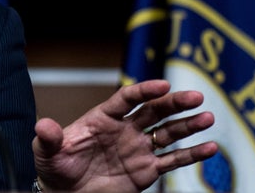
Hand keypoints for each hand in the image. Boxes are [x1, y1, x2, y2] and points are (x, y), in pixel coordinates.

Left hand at [32, 79, 217, 192]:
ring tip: (207, 118)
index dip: (144, 91)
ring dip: (188, 125)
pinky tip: (211, 148)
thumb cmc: (55, 167)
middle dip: (175, 103)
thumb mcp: (47, 152)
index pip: (127, 99)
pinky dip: (192, 155)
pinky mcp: (147, 170)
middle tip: (196, 97)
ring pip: (168, 133)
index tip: (162, 85)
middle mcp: (125, 129)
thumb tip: (44, 126)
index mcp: (103, 118)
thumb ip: (49, 138)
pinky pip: (172, 160)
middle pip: (154, 111)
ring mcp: (138, 148)